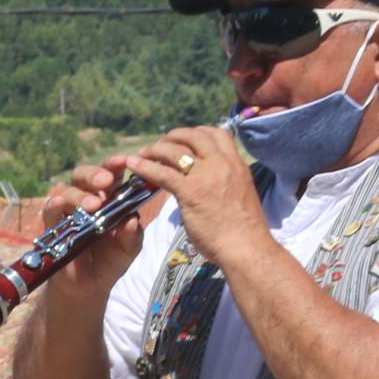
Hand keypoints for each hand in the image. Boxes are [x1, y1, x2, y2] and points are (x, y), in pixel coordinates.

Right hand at [30, 162, 150, 301]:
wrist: (89, 287)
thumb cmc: (111, 261)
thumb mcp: (129, 249)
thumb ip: (133, 234)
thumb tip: (132, 219)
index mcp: (109, 199)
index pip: (110, 175)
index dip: (115, 165)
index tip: (123, 162)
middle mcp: (86, 200)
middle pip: (85, 176)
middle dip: (95, 174)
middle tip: (106, 182)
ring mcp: (68, 213)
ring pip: (67, 191)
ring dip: (79, 195)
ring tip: (92, 206)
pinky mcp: (53, 227)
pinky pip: (50, 212)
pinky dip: (54, 206)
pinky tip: (58, 204)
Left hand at [119, 124, 266, 266]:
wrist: (245, 246)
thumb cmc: (242, 229)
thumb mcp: (238, 193)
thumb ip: (223, 182)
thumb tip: (208, 184)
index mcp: (236, 164)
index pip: (218, 133)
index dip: (198, 132)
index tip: (185, 140)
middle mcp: (222, 164)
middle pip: (194, 135)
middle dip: (174, 136)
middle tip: (161, 144)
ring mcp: (206, 176)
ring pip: (175, 151)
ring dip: (155, 149)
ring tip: (142, 154)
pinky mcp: (190, 192)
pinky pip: (162, 173)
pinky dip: (145, 166)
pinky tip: (134, 165)